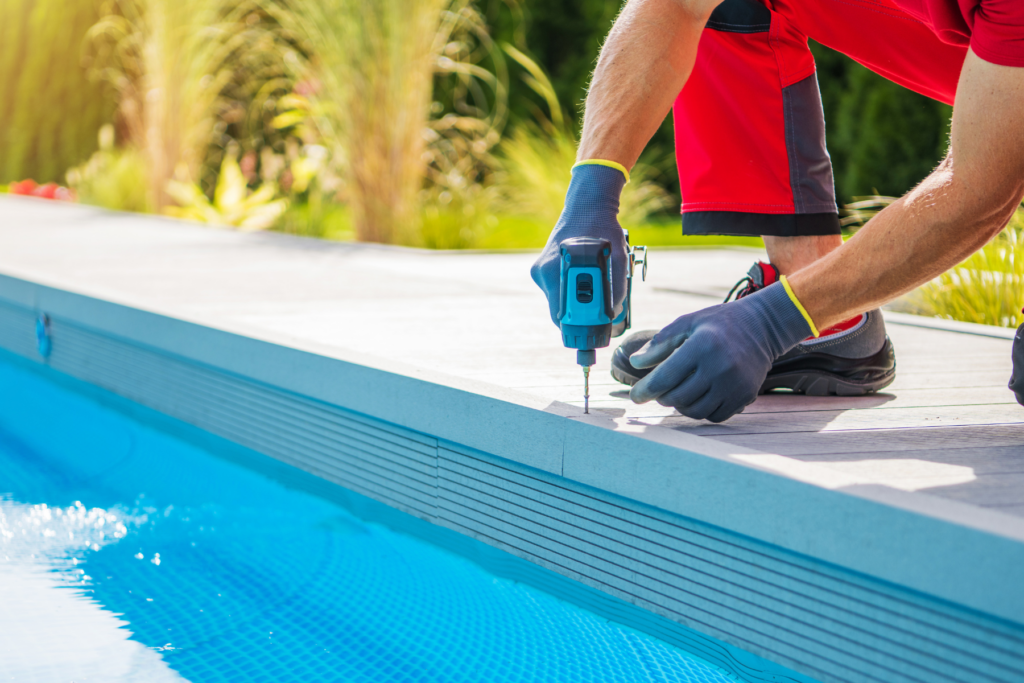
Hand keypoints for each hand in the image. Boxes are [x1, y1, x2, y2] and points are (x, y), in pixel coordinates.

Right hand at [530, 163, 628, 325]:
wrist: (587, 205)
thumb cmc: (604, 231)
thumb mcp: (618, 259)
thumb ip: (617, 288)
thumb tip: (615, 313)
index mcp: (556, 272)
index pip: (560, 316)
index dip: (578, 327)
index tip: (594, 333)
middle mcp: (543, 273)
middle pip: (558, 312)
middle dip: (579, 318)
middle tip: (600, 318)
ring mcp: (540, 271)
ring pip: (557, 302)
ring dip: (575, 304)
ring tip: (595, 292)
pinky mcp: (541, 268)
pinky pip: (556, 290)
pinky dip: (570, 291)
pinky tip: (584, 280)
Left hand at [628, 282, 812, 421]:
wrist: (763, 327)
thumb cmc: (719, 324)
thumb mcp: (688, 323)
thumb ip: (661, 342)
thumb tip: (634, 362)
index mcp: (702, 346)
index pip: (665, 377)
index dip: (645, 390)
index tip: (635, 396)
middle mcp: (720, 367)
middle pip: (678, 398)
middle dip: (663, 397)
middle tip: (660, 390)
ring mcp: (735, 384)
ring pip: (696, 411)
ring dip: (681, 406)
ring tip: (679, 392)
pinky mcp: (746, 396)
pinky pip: (715, 416)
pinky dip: (702, 411)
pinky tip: (699, 397)